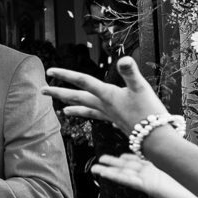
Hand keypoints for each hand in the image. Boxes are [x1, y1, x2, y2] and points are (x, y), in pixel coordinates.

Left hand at [41, 56, 165, 134]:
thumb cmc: (150, 112)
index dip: (66, 74)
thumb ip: (131, 72)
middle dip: (58, 93)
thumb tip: (124, 59)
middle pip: (77, 97)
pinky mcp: (117, 122)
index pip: (83, 81)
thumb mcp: (141, 88)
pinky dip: (92, 116)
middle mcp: (105, 105)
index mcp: (107, 94)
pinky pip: (99, 117)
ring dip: (73, 107)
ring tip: (62, 109)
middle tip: (41, 90)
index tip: (49, 71)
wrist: (156, 139)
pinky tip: (94, 117)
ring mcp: (110, 115)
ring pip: (86, 109)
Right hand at [92, 154, 197, 197]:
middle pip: (128, 167)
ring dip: (109, 170)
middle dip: (114, 163)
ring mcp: (150, 180)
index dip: (128, 156)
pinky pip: (130, 180)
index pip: (140, 161)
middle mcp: (152, 174)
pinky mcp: (150, 187)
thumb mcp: (183, 167)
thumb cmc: (195, 188)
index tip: (119, 154)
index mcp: (159, 168)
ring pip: (125, 174)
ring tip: (95, 168)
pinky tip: (106, 174)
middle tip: (100, 159)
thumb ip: (176, 159)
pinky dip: (117, 177)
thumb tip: (176, 145)